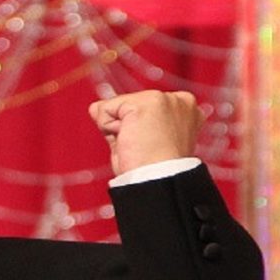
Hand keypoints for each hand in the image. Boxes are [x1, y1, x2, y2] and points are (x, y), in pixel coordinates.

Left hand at [88, 90, 205, 175]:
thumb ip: (119, 121)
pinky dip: (108, 129)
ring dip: (117, 131)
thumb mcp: (136, 142)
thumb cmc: (151, 170)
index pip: (139, 110)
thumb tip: (95, 107)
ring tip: (136, 146)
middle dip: (125, 128)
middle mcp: (178, 100)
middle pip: (127, 106)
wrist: (158, 180)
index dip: (134, 131)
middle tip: (141, 149)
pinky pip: (105, 110)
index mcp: (184, 111)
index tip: (148, 148)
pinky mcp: (147, 101)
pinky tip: (128, 140)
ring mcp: (164, 98)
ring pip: (115, 107)